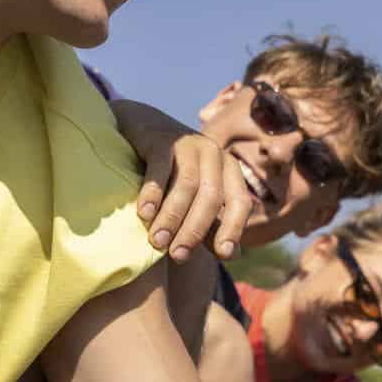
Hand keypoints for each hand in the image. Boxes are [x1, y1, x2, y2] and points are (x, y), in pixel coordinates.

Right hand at [112, 99, 252, 261]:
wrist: (141, 126)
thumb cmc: (170, 171)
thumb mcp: (193, 197)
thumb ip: (209, 223)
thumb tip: (231, 255)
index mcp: (228, 170)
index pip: (240, 202)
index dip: (234, 228)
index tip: (222, 255)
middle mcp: (214, 153)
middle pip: (211, 197)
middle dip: (194, 230)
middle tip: (176, 255)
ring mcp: (189, 143)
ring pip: (188, 185)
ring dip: (172, 216)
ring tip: (157, 241)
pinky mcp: (162, 138)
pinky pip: (161, 167)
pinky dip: (153, 192)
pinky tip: (143, 213)